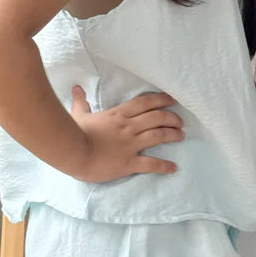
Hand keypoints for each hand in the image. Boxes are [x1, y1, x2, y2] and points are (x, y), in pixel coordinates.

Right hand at [70, 85, 184, 182]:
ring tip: (181, 136)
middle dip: (172, 117)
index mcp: (119, 114)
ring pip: (158, 136)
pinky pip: (151, 164)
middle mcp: (128, 127)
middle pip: (157, 117)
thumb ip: (80, 101)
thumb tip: (77, 88)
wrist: (74, 153)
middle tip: (180, 121)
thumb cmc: (75, 133)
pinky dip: (164, 166)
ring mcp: (130, 144)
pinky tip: (173, 168)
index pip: (145, 102)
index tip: (172, 100)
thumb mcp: (78, 114)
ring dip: (172, 135)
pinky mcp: (129, 162)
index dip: (161, 100)